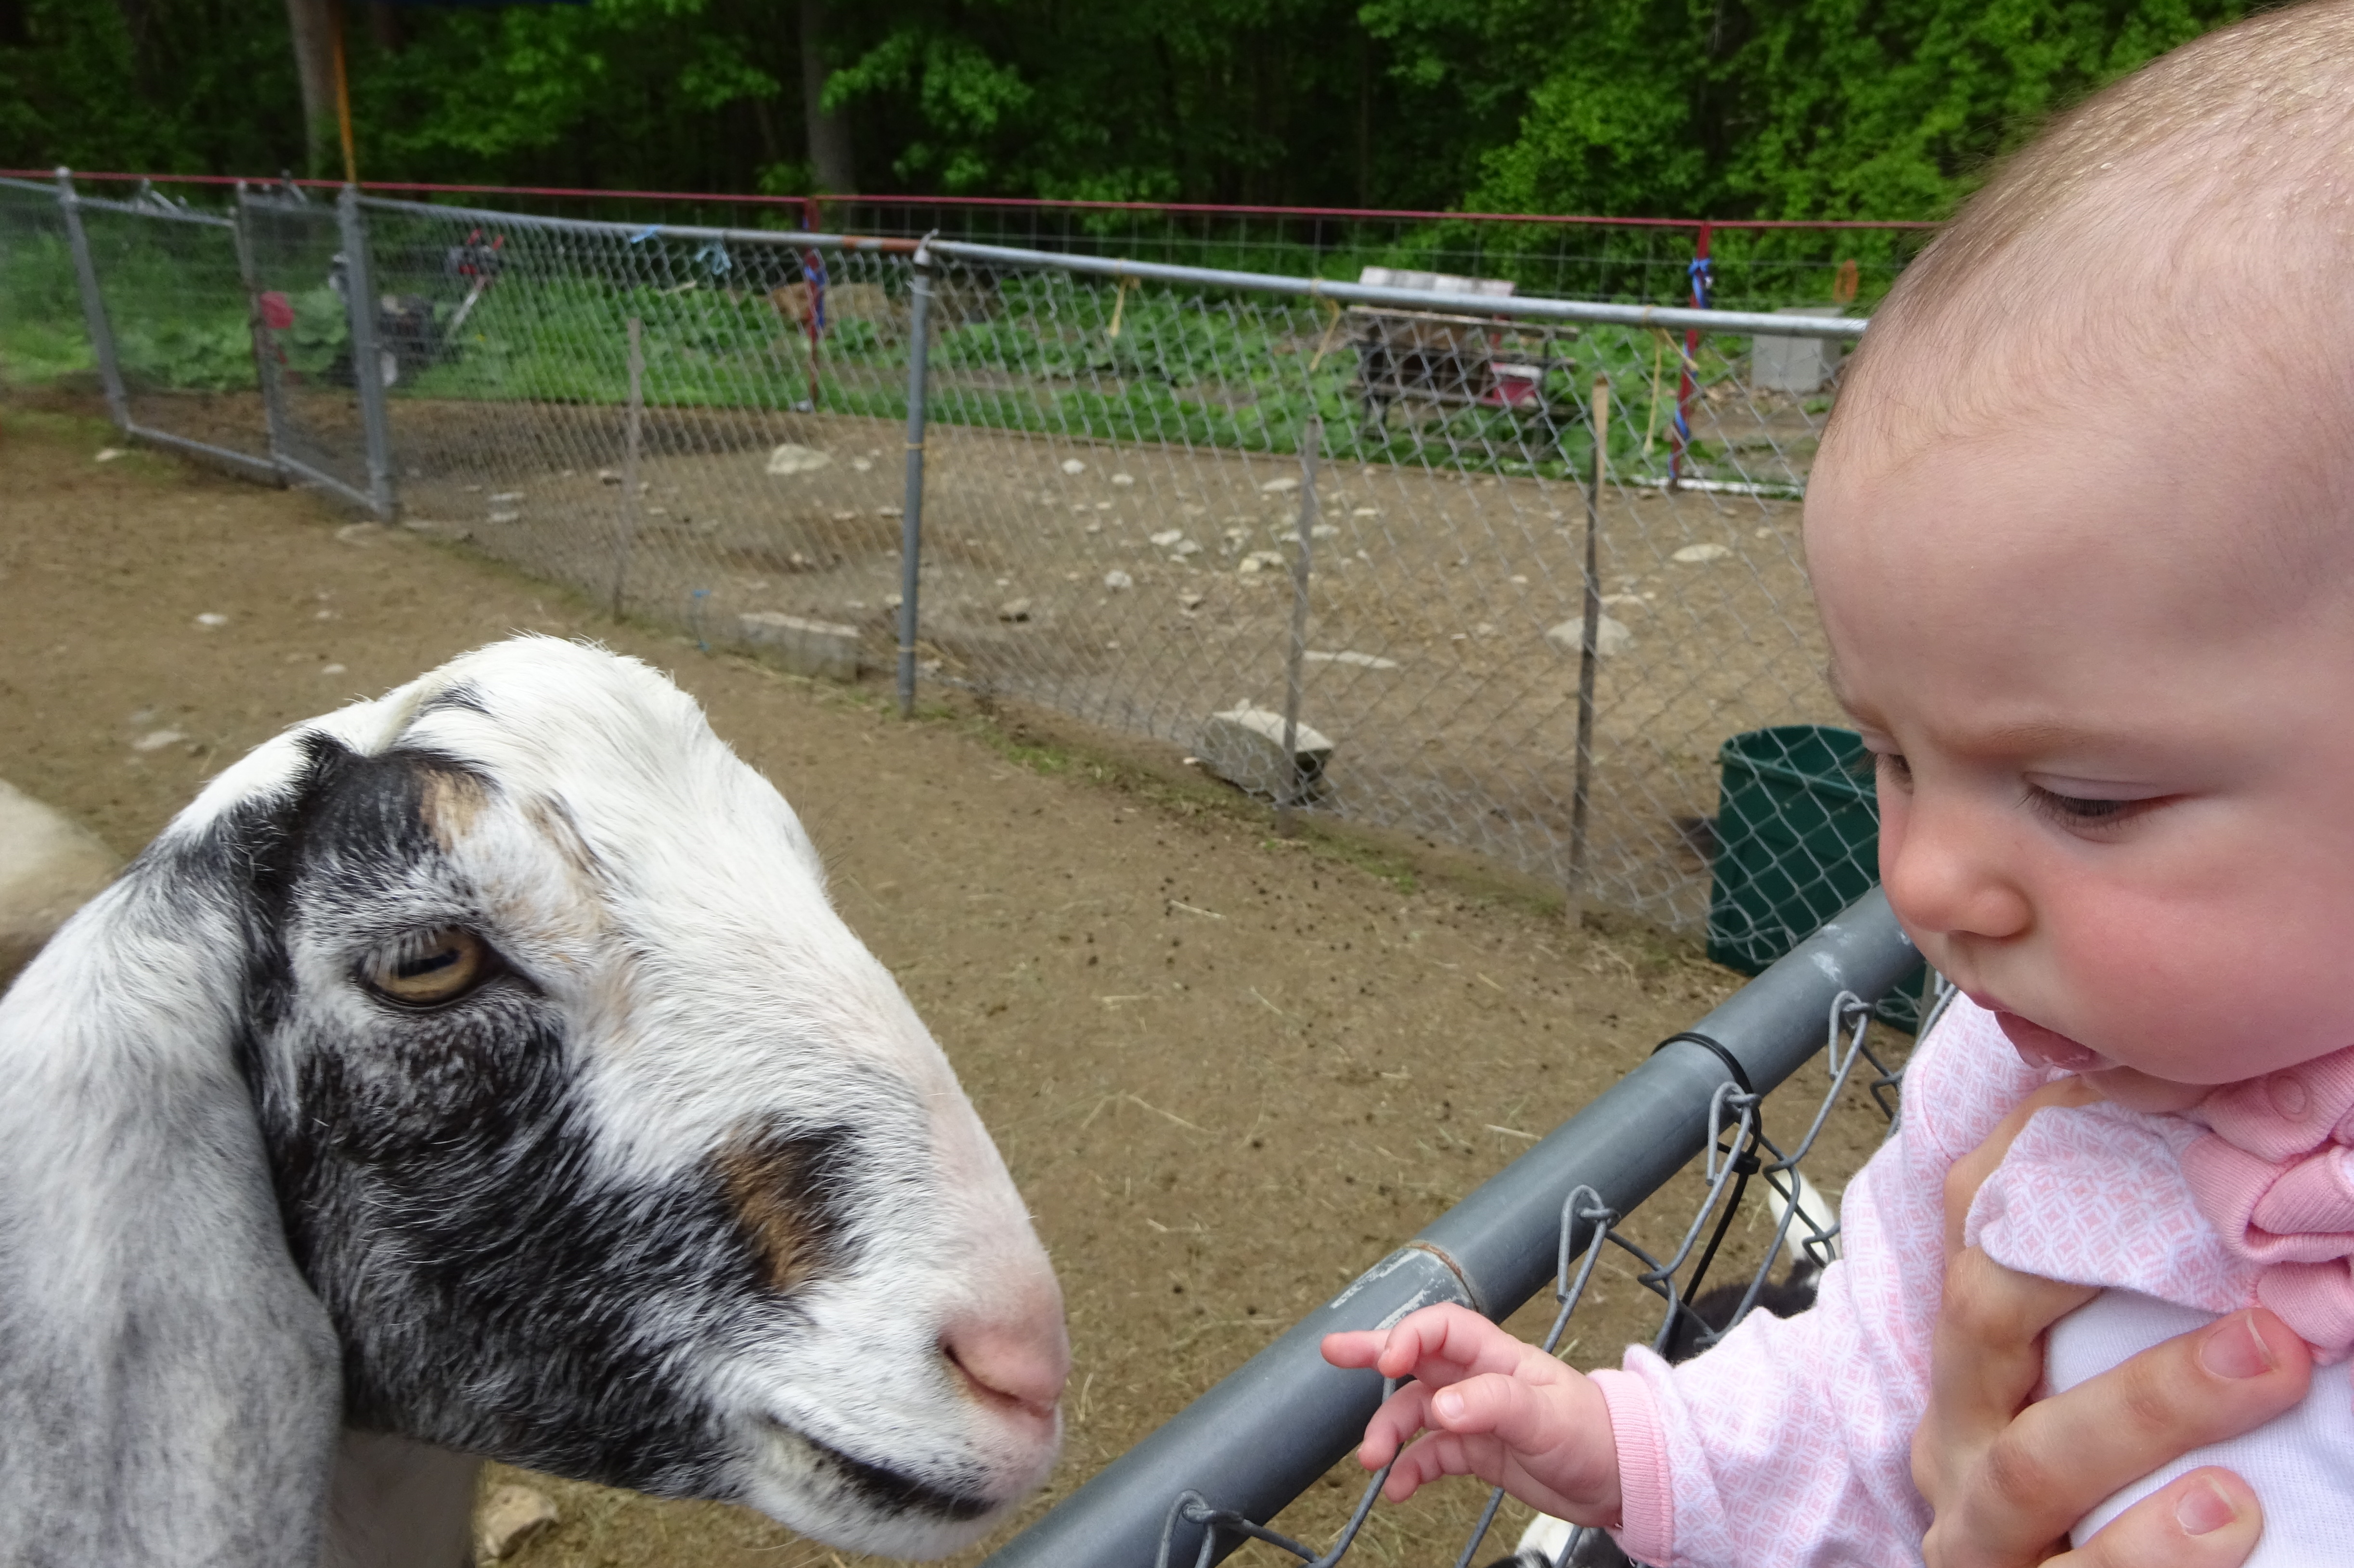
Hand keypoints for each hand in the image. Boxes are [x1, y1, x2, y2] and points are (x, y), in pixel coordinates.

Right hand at [1322, 1303, 1621, 1523]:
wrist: (1621, 1478)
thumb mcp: (1545, 1416)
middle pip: (1416, 1359)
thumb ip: (1492, 1404)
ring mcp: (1474, 1415)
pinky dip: (1410, 1469)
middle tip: (1333, 1351)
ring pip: (1416, 1413)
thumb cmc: (1594, 1432)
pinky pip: (1430, 1455)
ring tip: (1372, 1460)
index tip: (1387, 1362)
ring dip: (1389, 1432)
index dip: (1409, 1336)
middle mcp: (1479, 1380)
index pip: (1440, 1329)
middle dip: (1373, 1354)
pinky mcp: (1476, 1450)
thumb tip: (1442, 1406)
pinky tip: (1398, 1489)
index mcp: (1497, 1356)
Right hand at [1914, 1080, 2312, 1566]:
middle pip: (1980, 1322)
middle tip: (2223, 1224)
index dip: (2035, 1153)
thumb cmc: (2092, 1501)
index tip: (2140, 1092)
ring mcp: (1979, 1531)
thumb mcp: (2083, 1391)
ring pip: (2033, 1463)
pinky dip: (2151, 1548)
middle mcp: (1956, 1435)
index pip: (1971, 1229)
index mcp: (1969, 1364)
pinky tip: (2230, 1518)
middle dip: (2088, 1264)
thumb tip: (2222, 1192)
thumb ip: (2121, 1303)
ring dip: (2151, 1405)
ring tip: (2271, 1366)